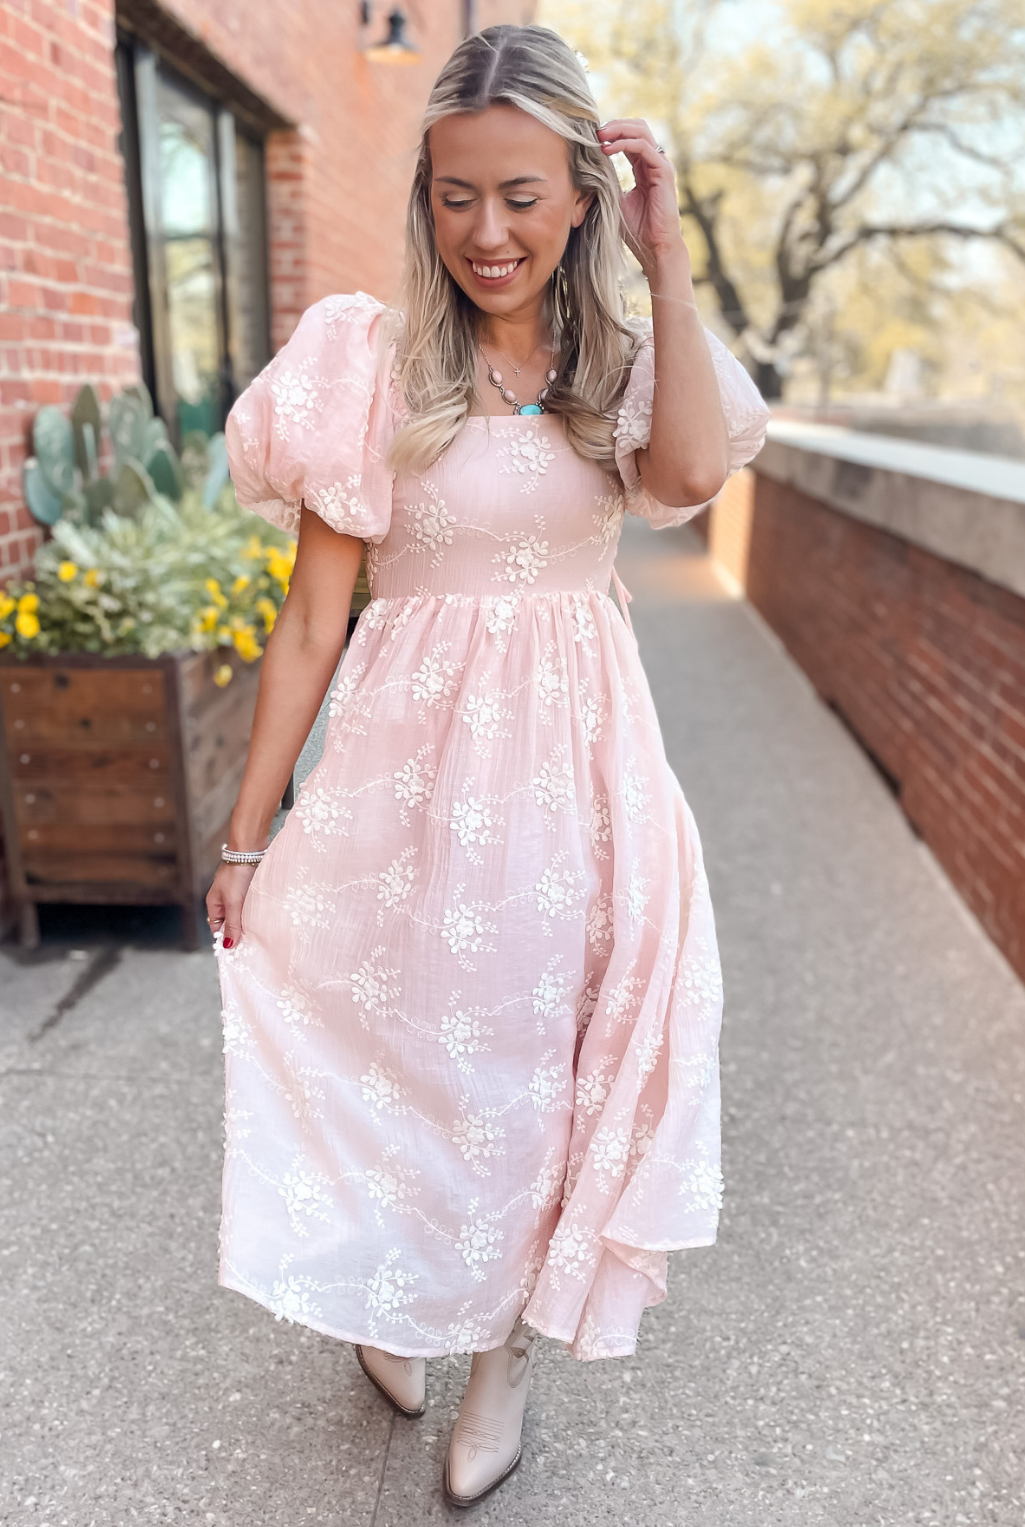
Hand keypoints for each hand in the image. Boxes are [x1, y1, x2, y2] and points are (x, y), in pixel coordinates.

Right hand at [206, 860, 258, 949]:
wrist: (250, 850)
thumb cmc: (237, 875)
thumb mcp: (233, 902)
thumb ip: (232, 924)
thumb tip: (228, 946)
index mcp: (214, 905)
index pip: (217, 929)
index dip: (226, 940)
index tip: (238, 953)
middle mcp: (224, 902)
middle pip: (230, 924)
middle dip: (240, 934)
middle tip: (252, 947)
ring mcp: (237, 896)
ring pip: (242, 916)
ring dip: (249, 924)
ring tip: (260, 936)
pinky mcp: (249, 891)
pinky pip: (251, 907)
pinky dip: (255, 914)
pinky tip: (265, 921)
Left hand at [597, 119, 689, 280]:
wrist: (654, 247)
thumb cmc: (637, 230)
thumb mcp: (615, 201)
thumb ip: (607, 183)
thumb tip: (586, 171)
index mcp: (644, 168)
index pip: (630, 138)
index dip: (611, 133)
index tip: (591, 137)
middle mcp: (654, 162)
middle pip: (637, 127)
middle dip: (615, 125)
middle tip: (594, 130)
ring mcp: (660, 165)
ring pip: (641, 131)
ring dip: (618, 129)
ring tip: (599, 135)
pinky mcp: (663, 172)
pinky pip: (643, 147)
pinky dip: (624, 144)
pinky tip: (607, 149)